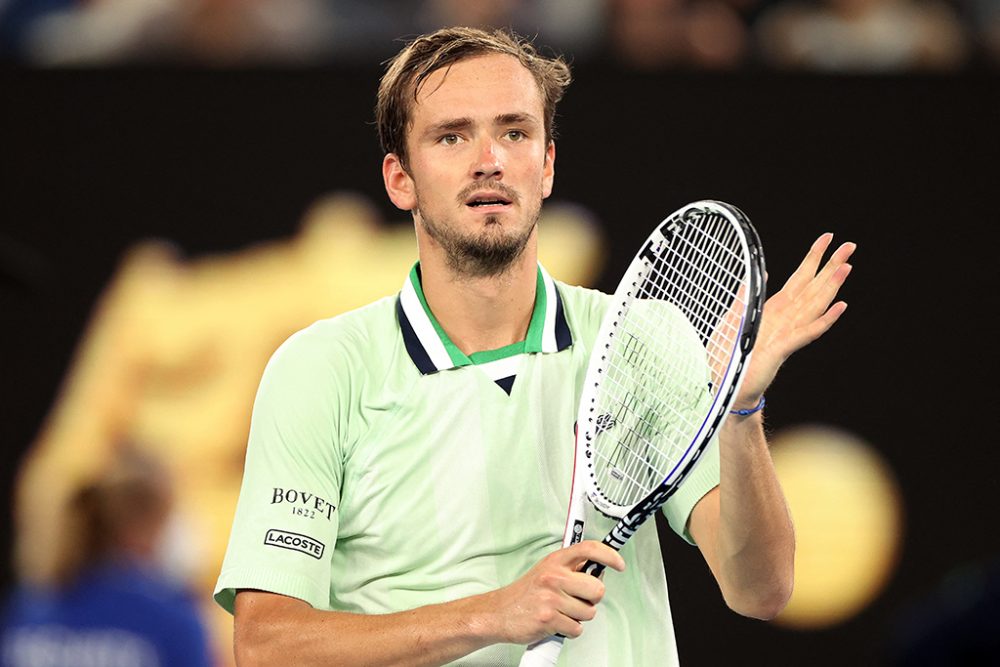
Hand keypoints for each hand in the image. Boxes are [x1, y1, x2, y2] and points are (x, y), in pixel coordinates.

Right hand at [487, 541, 625, 643]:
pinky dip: (569, 630)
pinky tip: (556, 622)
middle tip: (576, 600)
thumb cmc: (527, 593)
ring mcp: (551, 597)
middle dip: (591, 599)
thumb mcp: (548, 571)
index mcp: (556, 561)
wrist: (500, 612)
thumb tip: (600, 571)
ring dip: (578, 617)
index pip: (589, 549)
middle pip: (597, 589)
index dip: (609, 556)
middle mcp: (554, 576)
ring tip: (562, 611)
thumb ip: (572, 569)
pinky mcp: (548, 618)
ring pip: (589, 613)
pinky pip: (577, 629)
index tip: (619, 564)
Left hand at [734, 233, 855, 408]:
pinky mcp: (782, 349)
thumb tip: (759, 274)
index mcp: (775, 310)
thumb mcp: (734, 320)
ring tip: (847, 267)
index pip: (799, 279)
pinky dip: (824, 319)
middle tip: (850, 244)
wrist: (729, 387)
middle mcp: (786, 319)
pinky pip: (807, 332)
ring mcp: (788, 333)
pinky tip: (840, 307)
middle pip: (814, 287)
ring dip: (832, 286)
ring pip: (815, 305)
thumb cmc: (732, 357)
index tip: (827, 238)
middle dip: (830, 265)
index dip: (813, 258)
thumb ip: (748, 298)